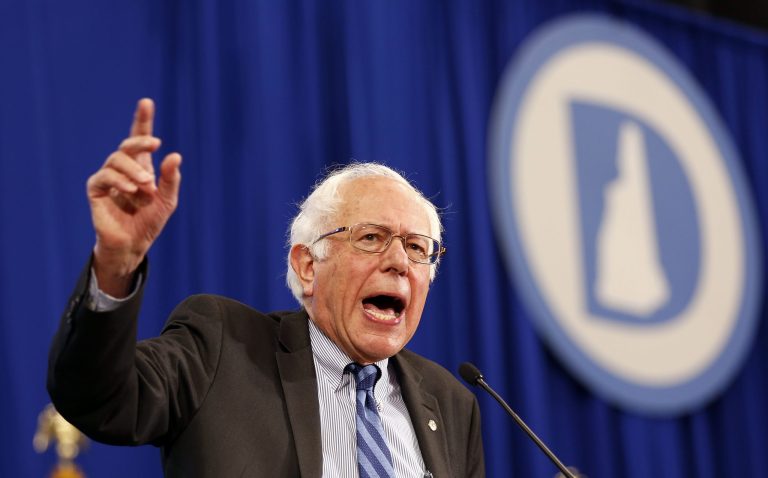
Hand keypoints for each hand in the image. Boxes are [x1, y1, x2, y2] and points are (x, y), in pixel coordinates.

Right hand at [87, 98, 181, 296]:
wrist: (133, 244)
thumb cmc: (150, 222)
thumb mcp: (167, 200)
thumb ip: (171, 179)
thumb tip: (175, 155)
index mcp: (142, 167)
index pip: (140, 139)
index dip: (142, 120)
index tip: (146, 102)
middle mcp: (124, 169)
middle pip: (128, 145)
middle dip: (141, 140)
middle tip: (156, 144)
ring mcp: (108, 178)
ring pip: (116, 160)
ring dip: (134, 170)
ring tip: (146, 186)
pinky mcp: (96, 190)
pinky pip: (103, 177)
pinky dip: (119, 181)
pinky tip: (131, 190)